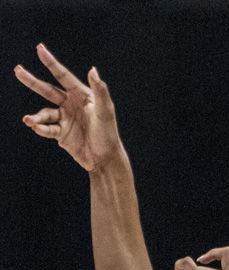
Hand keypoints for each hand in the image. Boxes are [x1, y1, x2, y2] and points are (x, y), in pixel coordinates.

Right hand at [14, 43, 124, 172]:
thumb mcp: (105, 111)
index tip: (39, 48)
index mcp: (81, 95)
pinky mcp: (61, 134)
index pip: (63, 76)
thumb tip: (92, 70)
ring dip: (36, 117)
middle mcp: (70, 104)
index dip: (51, 63)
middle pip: (48, 90)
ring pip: (45, 113)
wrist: (105, 159)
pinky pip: (48, 129)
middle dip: (32, 81)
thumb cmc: (108, 133)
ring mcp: (64, 119)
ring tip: (27, 120)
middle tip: (17, 70)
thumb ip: (100, 90)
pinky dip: (41, 129)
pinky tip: (36, 128)